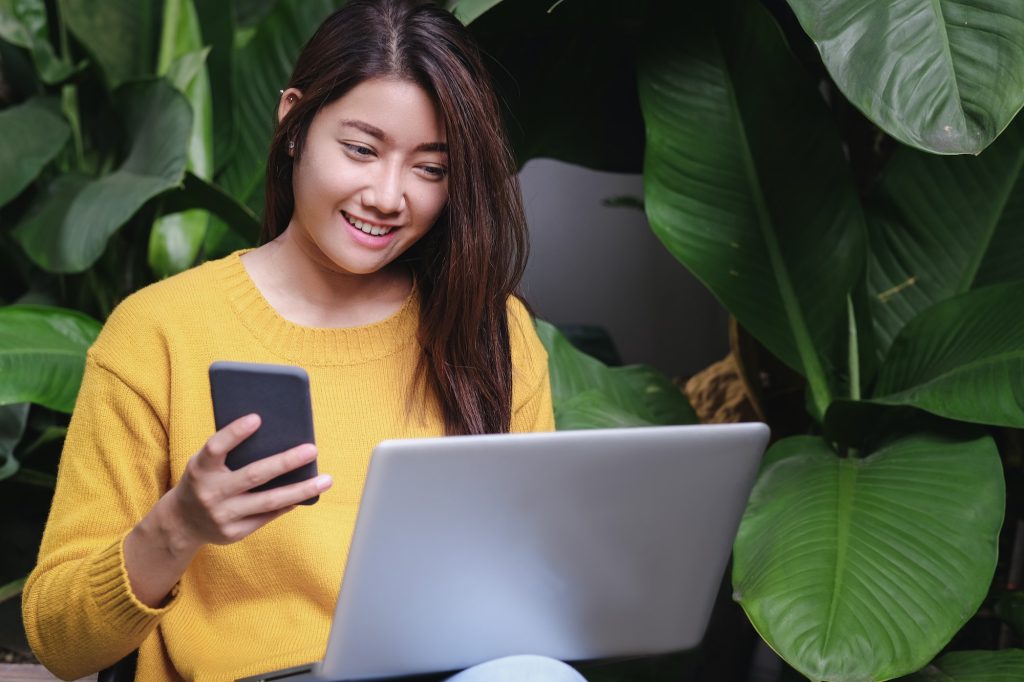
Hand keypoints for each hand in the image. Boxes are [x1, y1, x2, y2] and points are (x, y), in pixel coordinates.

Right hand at [165, 413, 330, 549]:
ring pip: (269, 501)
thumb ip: (230, 452)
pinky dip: (288, 504)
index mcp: (200, 469)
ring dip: (301, 490)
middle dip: (286, 462)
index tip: (257, 418)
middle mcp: (210, 493)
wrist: (181, 522)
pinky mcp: (233, 533)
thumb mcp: (206, 463)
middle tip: (312, 450)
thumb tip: (277, 435)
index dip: (235, 433)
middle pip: (253, 475)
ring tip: (326, 480)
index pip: (216, 448)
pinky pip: (267, 516)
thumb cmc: (204, 480)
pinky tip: (305, 494)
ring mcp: (222, 516)